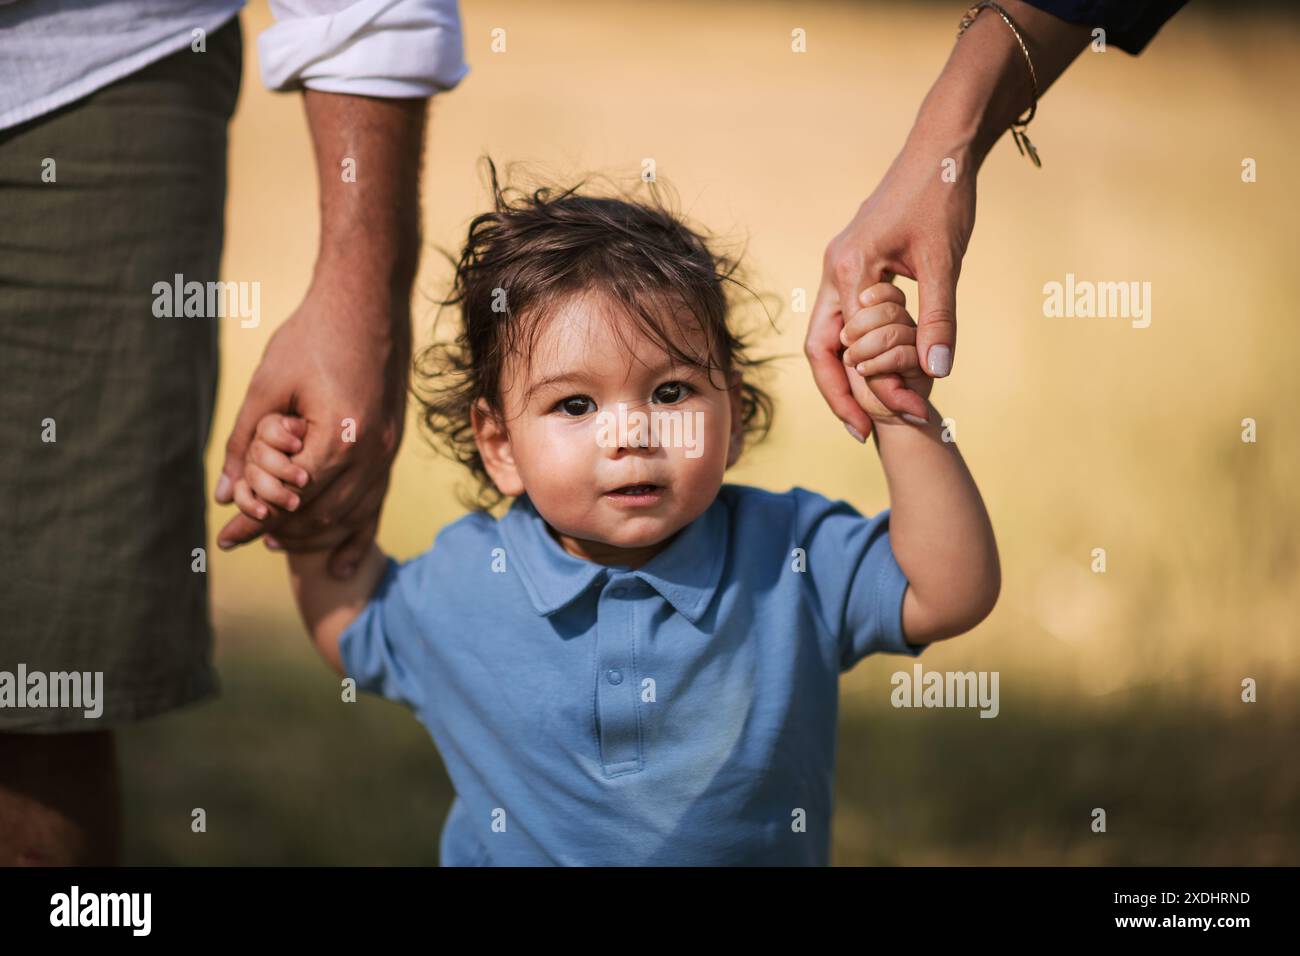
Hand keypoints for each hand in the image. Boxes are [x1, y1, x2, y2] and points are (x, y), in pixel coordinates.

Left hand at [214, 268, 408, 577]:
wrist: (367, 302)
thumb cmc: (312, 335)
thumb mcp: (267, 385)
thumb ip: (245, 443)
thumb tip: (224, 495)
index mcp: (338, 438)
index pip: (291, 500)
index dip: (255, 522)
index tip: (225, 538)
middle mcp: (371, 454)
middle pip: (322, 516)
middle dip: (281, 533)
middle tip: (243, 542)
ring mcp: (387, 452)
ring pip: (351, 515)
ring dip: (314, 536)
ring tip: (278, 543)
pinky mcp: (393, 446)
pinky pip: (375, 503)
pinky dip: (356, 534)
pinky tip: (339, 561)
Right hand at [806, 130, 975, 440]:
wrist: (940, 146)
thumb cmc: (943, 195)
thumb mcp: (945, 262)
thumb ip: (939, 320)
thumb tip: (935, 375)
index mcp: (850, 269)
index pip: (841, 349)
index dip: (860, 392)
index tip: (883, 424)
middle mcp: (835, 269)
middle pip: (820, 349)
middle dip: (839, 393)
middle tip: (863, 431)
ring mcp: (840, 266)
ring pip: (830, 334)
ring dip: (848, 373)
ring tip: (874, 409)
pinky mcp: (854, 263)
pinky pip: (846, 317)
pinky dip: (859, 348)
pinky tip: (880, 369)